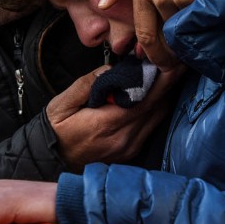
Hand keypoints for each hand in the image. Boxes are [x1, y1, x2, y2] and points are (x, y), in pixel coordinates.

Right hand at [48, 66, 180, 169]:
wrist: (51, 160)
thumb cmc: (56, 130)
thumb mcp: (61, 104)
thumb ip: (86, 85)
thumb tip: (110, 70)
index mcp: (106, 125)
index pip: (144, 100)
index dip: (162, 82)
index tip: (172, 64)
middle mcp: (123, 139)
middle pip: (156, 108)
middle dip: (166, 85)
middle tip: (173, 63)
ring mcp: (129, 148)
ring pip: (156, 118)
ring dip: (162, 97)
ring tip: (164, 76)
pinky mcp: (130, 153)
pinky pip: (150, 128)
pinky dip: (153, 110)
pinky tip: (151, 96)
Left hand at [99, 0, 224, 70]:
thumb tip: (104, 5)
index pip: (145, 34)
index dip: (153, 53)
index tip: (159, 63)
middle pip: (167, 40)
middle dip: (171, 58)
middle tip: (176, 66)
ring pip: (186, 32)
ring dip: (189, 44)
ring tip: (193, 51)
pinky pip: (205, 21)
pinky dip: (206, 29)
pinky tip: (208, 33)